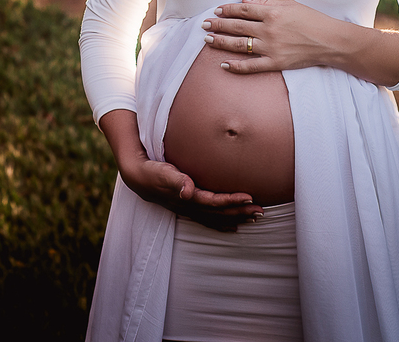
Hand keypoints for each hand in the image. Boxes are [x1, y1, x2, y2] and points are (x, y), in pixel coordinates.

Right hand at [118, 154, 261, 231]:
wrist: (137, 177)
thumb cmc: (151, 171)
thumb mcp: (161, 172)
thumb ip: (175, 180)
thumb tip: (188, 190)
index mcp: (186, 198)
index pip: (213, 202)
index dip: (231, 201)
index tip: (249, 197)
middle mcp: (189, 207)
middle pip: (219, 213)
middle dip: (240, 213)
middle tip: (261, 212)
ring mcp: (188, 210)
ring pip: (216, 218)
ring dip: (235, 219)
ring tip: (254, 219)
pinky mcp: (187, 207)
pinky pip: (209, 219)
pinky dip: (222, 223)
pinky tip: (233, 226)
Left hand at [202, 0, 398, 85]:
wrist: (331, 41)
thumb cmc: (312, 20)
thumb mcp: (290, 4)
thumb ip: (266, 4)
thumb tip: (244, 3)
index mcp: (272, 13)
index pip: (242, 11)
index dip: (227, 10)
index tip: (216, 11)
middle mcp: (269, 30)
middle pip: (236, 27)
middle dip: (218, 25)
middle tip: (205, 24)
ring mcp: (271, 48)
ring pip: (239, 45)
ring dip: (221, 42)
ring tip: (208, 40)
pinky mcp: (276, 63)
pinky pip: (251, 66)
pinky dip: (236, 66)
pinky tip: (224, 64)